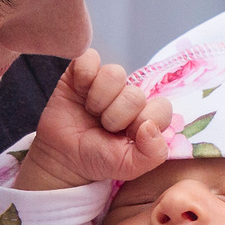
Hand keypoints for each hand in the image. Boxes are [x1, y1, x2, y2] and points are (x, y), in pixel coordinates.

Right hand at [14, 49, 175, 193]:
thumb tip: (151, 127)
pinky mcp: (82, 71)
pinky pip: (90, 58)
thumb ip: (153, 154)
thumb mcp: (129, 166)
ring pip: (115, 74)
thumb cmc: (97, 159)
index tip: (127, 137)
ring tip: (91, 112)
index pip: (162, 107)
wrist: (62, 157)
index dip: (144, 123)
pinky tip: (79, 91)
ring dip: (99, 99)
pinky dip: (84, 74)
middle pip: (135, 94)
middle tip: (103, 128)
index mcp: (146, 115)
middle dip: (116, 117)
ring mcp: (106, 81)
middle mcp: (129, 95)